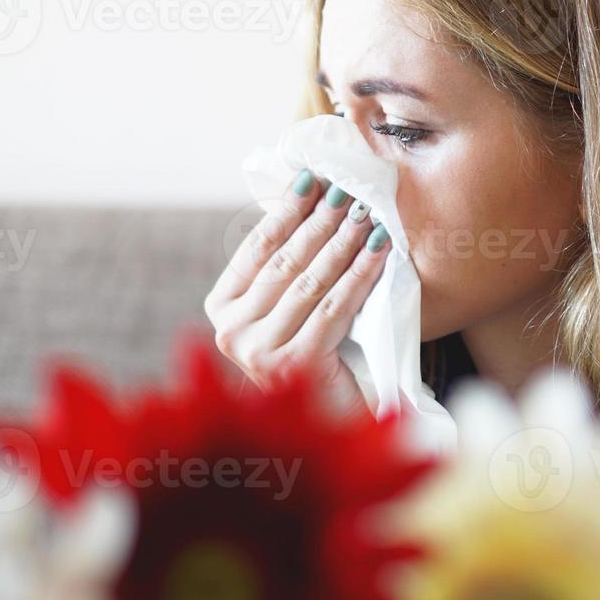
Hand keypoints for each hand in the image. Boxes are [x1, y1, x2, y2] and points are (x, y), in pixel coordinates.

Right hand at [204, 168, 391, 416]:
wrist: (333, 421)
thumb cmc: (314, 355)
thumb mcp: (289, 306)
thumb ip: (287, 265)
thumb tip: (310, 193)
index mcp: (220, 311)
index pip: (256, 249)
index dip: (285, 211)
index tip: (312, 178)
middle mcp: (230, 333)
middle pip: (284, 263)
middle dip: (319, 223)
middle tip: (348, 191)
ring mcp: (258, 352)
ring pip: (310, 283)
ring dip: (343, 243)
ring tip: (367, 215)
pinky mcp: (294, 365)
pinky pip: (334, 307)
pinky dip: (360, 275)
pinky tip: (380, 252)